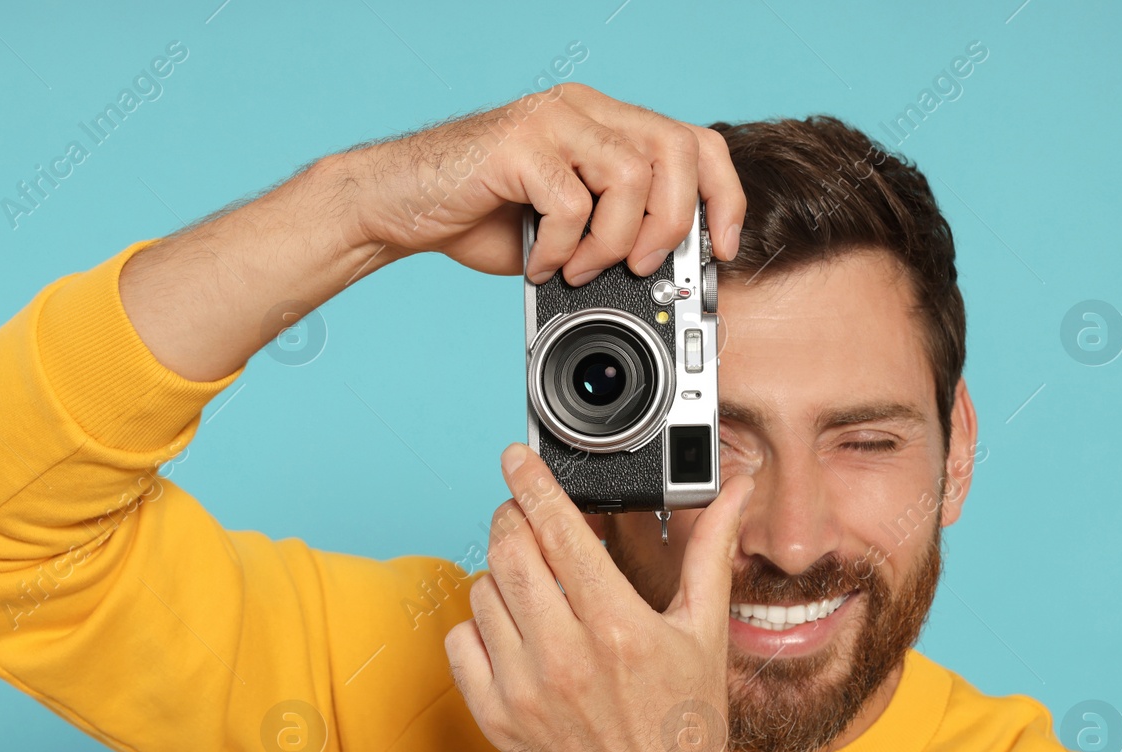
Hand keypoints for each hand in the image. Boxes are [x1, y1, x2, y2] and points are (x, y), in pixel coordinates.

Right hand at [346, 83, 745, 285]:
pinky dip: (563, 249)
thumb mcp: (565, 224)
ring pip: (630, 176)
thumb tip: (666, 273)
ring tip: (579, 268)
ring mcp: (551, 120)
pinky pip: (571, 203)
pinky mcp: (518, 144)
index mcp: (604, 121)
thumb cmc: (478, 214)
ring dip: (613, 242)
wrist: (399, 202)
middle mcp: (584, 109)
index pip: (693, 140)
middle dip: (672, 223)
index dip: (722, 195)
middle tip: (641, 266)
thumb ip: (614, 229)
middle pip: (674, 151)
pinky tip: (540, 263)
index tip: (720, 249)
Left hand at [444, 443, 754, 751]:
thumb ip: (710, 553)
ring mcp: (523, 690)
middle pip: (509, 550)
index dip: (532, 482)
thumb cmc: (684, 727)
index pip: (559, 529)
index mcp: (618, 626)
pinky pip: (461, 642)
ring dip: (502, 578)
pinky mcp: (495, 719)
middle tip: (527, 521)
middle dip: (514, 521)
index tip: (516, 459)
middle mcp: (565, 656)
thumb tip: (735, 493)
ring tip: (537, 594)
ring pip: (482, 592)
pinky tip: (515, 636)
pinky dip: (479, 629)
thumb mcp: (705, 634)